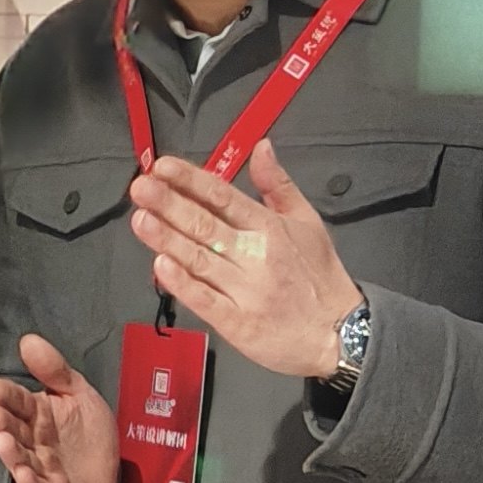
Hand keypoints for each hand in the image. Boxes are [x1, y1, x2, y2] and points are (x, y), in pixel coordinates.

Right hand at [0, 333, 119, 482]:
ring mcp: (42, 470)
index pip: (16, 401)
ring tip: (0, 440)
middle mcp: (34, 442)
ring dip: (10, 452)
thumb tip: (28, 340)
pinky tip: (23, 474)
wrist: (114, 477)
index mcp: (37, 415)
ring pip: (21, 459)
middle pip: (13, 430)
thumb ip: (55, 370)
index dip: (3, 395)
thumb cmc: (89, 435)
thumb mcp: (79, 395)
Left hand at [128, 142, 362, 378]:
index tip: (163, 166)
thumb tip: (261, 147)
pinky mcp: (236, 322)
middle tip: (140, 187)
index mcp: (269, 227)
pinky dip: (182, 283)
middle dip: (169, 204)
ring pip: (199, 259)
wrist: (341, 334)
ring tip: (140, 218)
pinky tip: (160, 267)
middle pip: (206, 225)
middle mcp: (254, 255)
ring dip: (167, 238)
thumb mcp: (307, 222)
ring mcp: (244, 290)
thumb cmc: (319, 276)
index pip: (223, 197)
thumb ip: (278, 185)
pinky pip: (205, 300)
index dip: (191, 180)